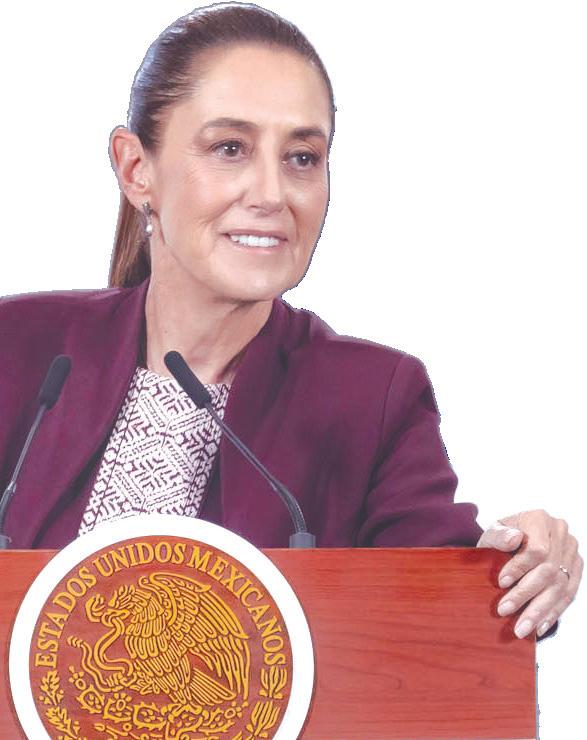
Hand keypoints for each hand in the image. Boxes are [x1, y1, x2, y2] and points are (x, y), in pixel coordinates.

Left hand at [476, 510, 582, 638]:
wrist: (513, 542)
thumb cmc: (500, 538)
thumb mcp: (492, 533)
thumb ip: (499, 535)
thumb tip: (513, 538)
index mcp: (540, 519)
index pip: (537, 549)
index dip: (520, 567)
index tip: (501, 583)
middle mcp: (560, 533)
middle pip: (549, 571)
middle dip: (525, 595)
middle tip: (504, 611)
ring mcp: (571, 552)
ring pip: (560, 586)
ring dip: (539, 611)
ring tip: (521, 628)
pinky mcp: (576, 569)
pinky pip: (569, 595)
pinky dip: (553, 613)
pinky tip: (539, 627)